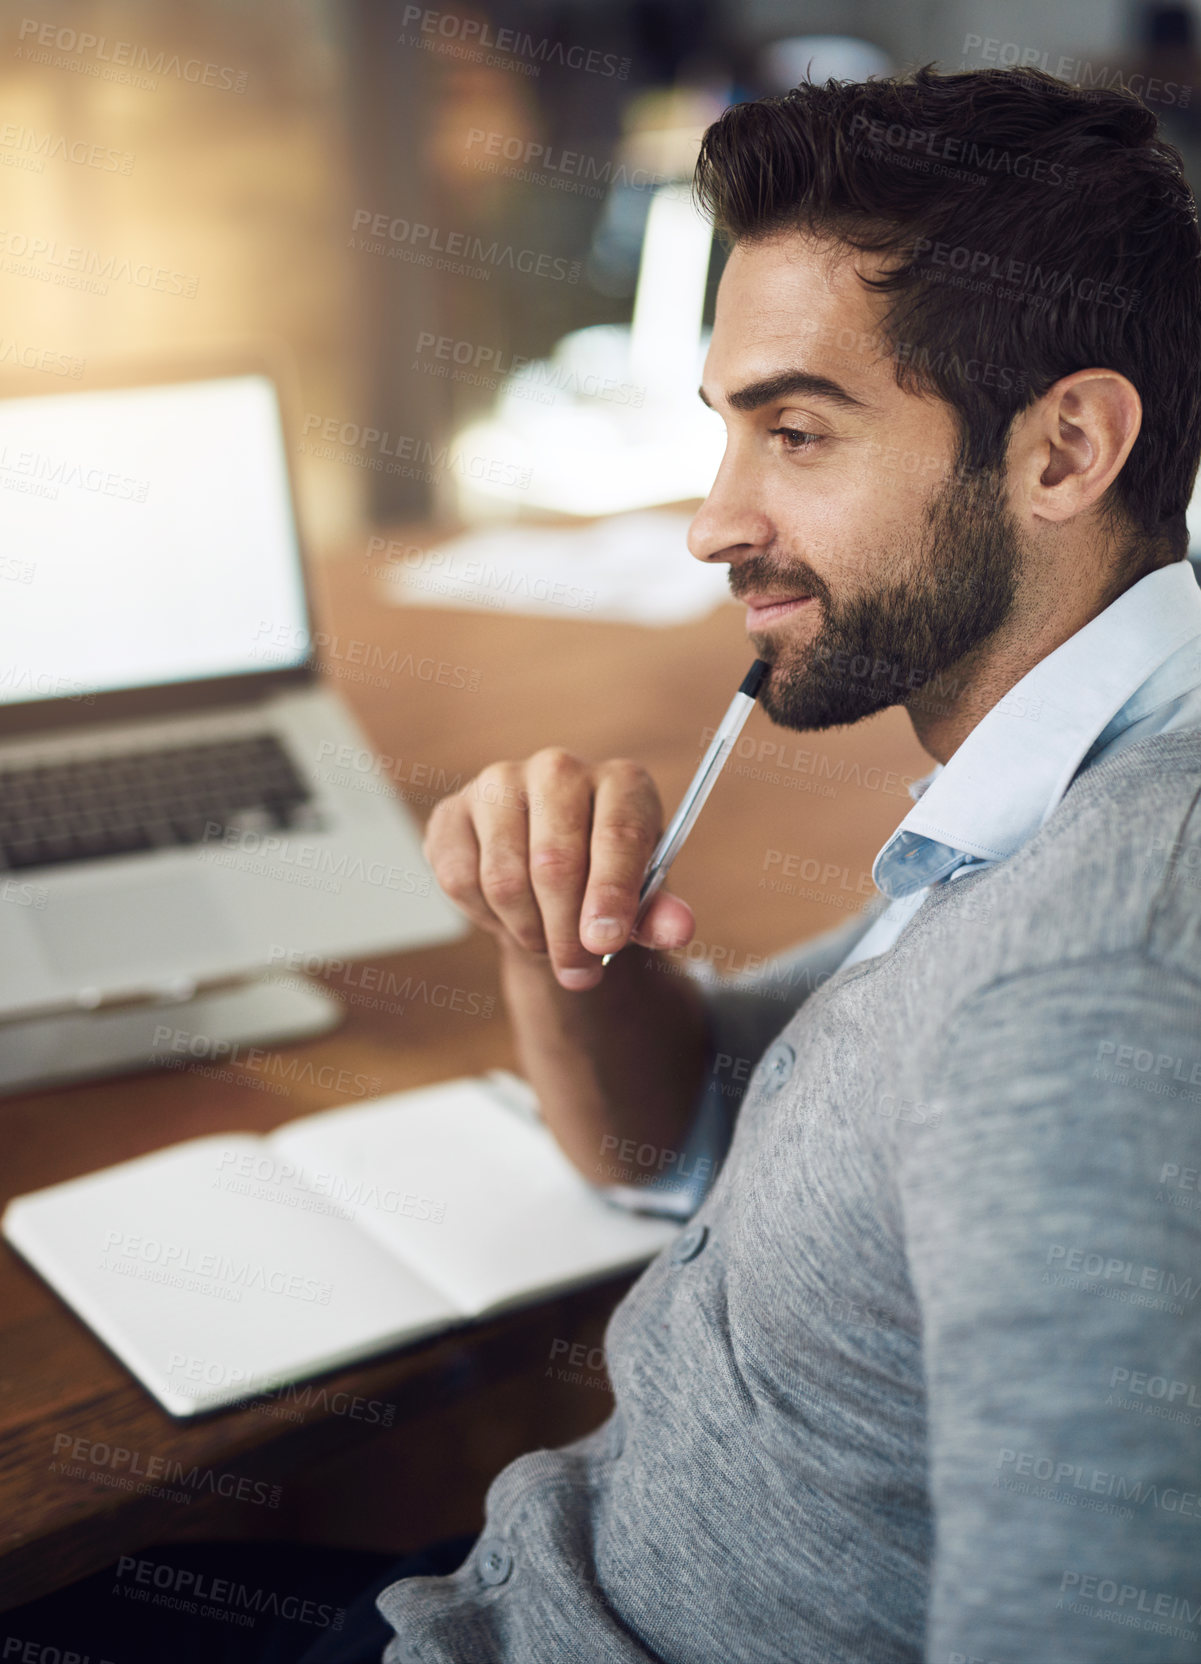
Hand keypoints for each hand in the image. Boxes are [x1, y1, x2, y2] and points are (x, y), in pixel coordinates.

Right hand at [422, 749, 695, 988]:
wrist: (549, 873)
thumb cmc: (606, 881)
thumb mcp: (642, 898)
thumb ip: (659, 914)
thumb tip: (679, 931)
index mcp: (621, 782)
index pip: (617, 834)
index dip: (610, 894)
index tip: (605, 943)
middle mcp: (558, 769)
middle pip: (556, 862)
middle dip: (566, 932)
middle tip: (577, 971)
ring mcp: (499, 784)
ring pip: (505, 878)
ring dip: (527, 929)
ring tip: (546, 942)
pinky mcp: (453, 811)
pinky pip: (460, 879)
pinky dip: (485, 916)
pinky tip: (509, 916)